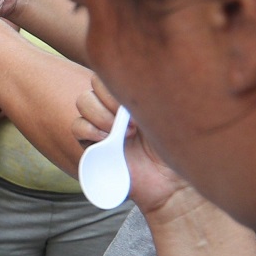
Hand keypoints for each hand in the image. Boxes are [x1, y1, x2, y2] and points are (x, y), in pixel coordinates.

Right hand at [73, 75, 184, 213]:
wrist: (172, 185)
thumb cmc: (179, 149)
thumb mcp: (175, 113)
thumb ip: (161, 91)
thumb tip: (150, 71)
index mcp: (135, 96)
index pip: (114, 72)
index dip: (118, 83)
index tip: (137, 103)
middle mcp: (117, 108)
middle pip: (95, 84)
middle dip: (110, 100)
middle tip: (133, 123)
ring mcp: (103, 125)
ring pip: (83, 102)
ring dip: (100, 115)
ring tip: (124, 134)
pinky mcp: (93, 145)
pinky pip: (77, 127)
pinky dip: (89, 130)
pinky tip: (107, 140)